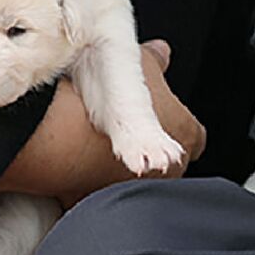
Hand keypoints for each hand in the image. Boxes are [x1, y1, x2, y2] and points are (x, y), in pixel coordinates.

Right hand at [0, 53, 203, 197]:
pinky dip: (93, 184)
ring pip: (137, 185)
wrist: (59, 124)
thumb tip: (162, 53)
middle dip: (151, 152)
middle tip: (126, 130)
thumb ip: (156, 60)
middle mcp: (170, 168)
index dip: (177, 127)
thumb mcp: (136, 61)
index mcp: (185, 131)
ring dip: (123, 173)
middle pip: (170, 166)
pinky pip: (101, 196)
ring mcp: (138, 189)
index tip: (162, 120)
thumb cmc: (105, 91)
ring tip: (98, 147)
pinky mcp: (102, 201)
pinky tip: (79, 165)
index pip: (195, 138)